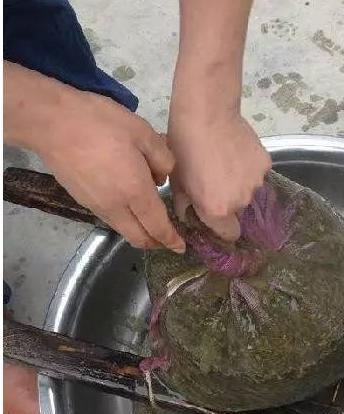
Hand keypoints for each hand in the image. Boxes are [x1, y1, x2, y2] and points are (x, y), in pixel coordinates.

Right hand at [5, 64, 184, 251]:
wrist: (51, 122)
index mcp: (135, 192)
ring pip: (123, 230)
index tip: (180, 248)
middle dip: (156, 244)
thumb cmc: (100, 123)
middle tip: (168, 241)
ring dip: (140, 232)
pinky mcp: (82, 200)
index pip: (158, 226)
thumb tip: (162, 179)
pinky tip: (128, 204)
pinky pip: (110, 218)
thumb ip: (162, 159)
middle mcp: (116, 206)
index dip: (171, 240)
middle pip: (139, 238)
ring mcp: (96, 205)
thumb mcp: (142, 132)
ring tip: (150, 221)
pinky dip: (125, 221)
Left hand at [168, 109, 271, 241]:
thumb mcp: (177, 182)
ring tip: (224, 161)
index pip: (229, 234)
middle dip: (228, 200)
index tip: (215, 215)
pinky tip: (236, 151)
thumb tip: (190, 215)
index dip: (221, 228)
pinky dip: (248, 167)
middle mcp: (241, 202)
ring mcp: (256, 182)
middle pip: (238, 210)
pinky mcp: (265, 164)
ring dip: (238, 182)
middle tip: (214, 179)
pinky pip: (256, 173)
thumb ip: (186, 207)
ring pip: (248, 190)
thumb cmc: (184, 148)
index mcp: (217, 210)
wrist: (206, 113)